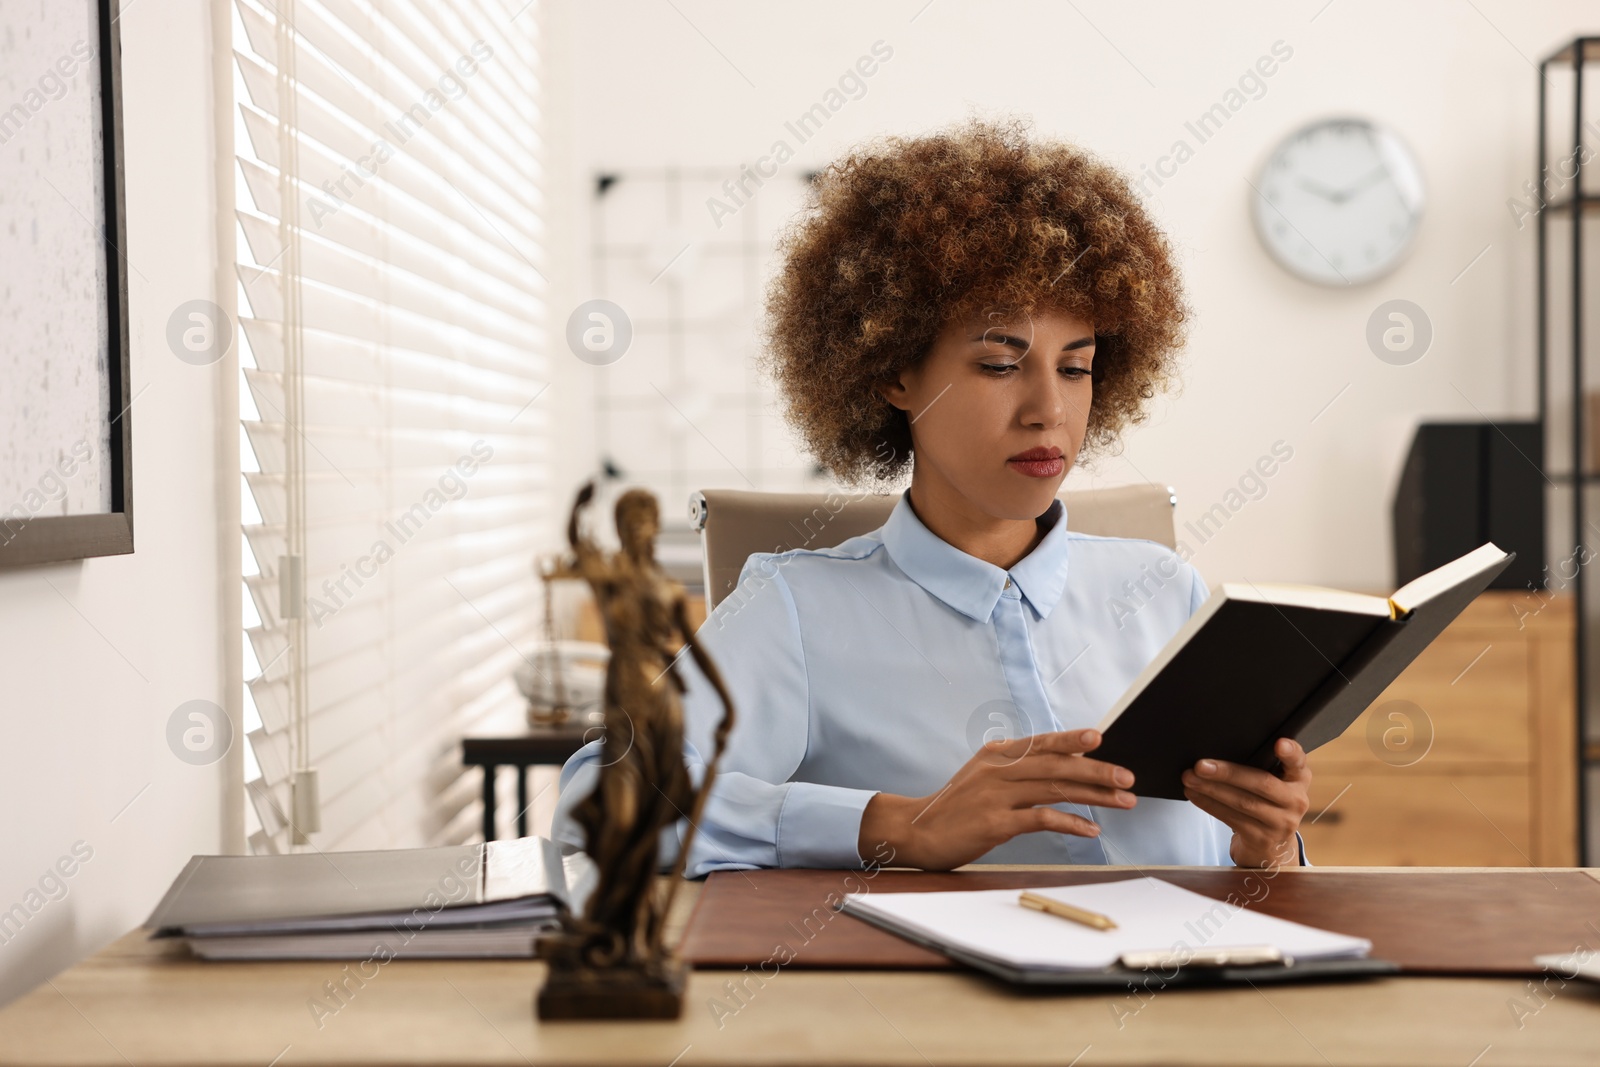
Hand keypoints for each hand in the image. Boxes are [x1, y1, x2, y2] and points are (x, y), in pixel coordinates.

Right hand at [856, 728, 1137, 870]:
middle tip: (1127, 777)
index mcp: (996, 755)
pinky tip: (1090, 830)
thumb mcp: (981, 777)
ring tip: (1122, 800)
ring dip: (1093, 795)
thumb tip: (1056, 765)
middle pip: (1056, 765)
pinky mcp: (995, 823)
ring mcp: (996, 795)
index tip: (1099, 737)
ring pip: (1055, 789)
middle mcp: (998, 770)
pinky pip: (1041, 819)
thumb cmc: (953, 808)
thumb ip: (1013, 769)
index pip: (1041, 743)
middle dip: (1096, 770)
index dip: (1071, 739)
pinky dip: (1070, 823)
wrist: (915, 830)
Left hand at [1182, 737, 1310, 868]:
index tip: (1279, 743)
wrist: (1272, 845)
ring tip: (1190, 779)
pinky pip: (1232, 818)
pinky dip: (1209, 805)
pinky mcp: (1262, 838)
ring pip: (1243, 803)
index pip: (1298, 762)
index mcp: (1298, 779)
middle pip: (1261, 783)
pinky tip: (1194, 795)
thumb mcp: (1274, 783)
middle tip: (1200, 765)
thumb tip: (1219, 746)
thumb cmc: (1266, 802)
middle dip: (1228, 773)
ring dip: (1211, 790)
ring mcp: (1281, 823)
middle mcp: (1295, 800)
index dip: (1291, 752)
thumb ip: (1261, 765)